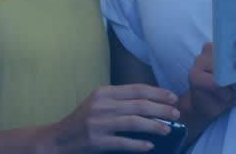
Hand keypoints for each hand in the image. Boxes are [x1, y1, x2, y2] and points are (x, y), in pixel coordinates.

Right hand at [45, 84, 179, 152]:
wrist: (59, 138)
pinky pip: (123, 142)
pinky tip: (150, 145)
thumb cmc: (83, 121)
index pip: (136, 89)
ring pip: (134, 122)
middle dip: (161, 109)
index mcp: (103, 92)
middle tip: (176, 113)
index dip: (157, 92)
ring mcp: (98, 123)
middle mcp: (101, 105)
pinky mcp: (96, 140)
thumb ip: (119, 101)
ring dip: (154, 125)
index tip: (173, 97)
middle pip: (139, 105)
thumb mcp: (98, 103)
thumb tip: (150, 102)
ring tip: (167, 129)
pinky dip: (139, 144)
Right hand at [187, 43, 235, 123]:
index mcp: (221, 46)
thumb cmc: (228, 92)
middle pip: (232, 60)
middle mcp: (208, 48)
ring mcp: (198, 60)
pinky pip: (216, 83)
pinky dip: (226, 94)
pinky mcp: (193, 75)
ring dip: (234, 87)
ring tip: (235, 93)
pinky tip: (226, 98)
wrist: (206, 108)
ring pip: (225, 71)